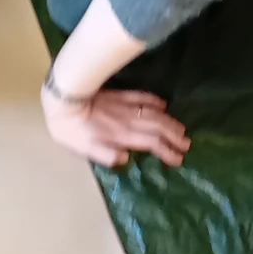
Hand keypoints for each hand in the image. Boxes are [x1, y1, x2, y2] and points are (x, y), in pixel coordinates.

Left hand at [41, 87, 189, 166]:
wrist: (66, 101)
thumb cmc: (73, 130)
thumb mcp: (86, 149)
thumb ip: (107, 155)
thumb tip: (125, 158)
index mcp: (124, 136)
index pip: (152, 144)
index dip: (167, 151)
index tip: (179, 159)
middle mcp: (130, 121)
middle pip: (159, 128)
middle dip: (175, 137)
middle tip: (187, 144)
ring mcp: (127, 106)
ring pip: (155, 113)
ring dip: (170, 121)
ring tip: (182, 129)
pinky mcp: (121, 95)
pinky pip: (143, 97)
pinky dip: (156, 101)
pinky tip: (163, 104)